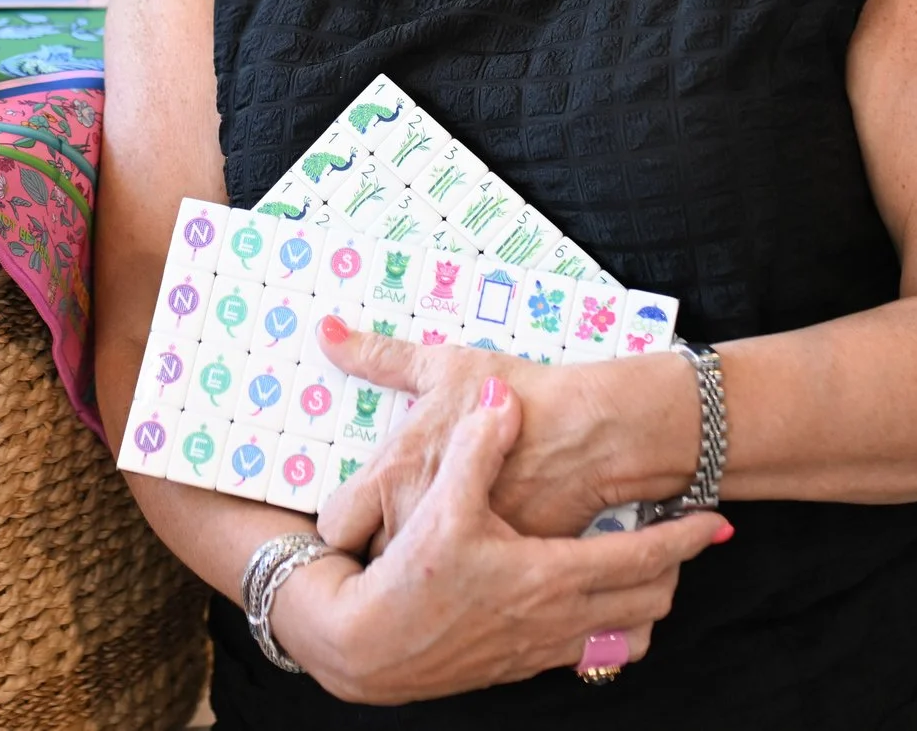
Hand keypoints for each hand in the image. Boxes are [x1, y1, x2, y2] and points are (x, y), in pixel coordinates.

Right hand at [266, 375, 728, 703]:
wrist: (370, 650)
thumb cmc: (408, 581)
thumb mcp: (442, 506)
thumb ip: (477, 449)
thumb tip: (503, 400)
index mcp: (551, 575)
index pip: (645, 557)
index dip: (687, 539)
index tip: (716, 522)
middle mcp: (559, 618)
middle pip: (649, 600)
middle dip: (673, 570)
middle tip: (679, 539)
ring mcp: (543, 648)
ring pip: (626, 636)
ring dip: (643, 605)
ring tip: (642, 573)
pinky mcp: (521, 666)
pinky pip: (590, 654)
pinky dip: (607, 630)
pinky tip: (587, 605)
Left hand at [315, 317, 698, 553]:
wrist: (589, 435)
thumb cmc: (515, 393)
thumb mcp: (441, 366)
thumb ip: (376, 356)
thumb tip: (326, 331)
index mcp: (391, 477)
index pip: (333, 527)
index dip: (343, 522)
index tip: (360, 511)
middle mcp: (413, 522)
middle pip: (368, 561)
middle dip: (380, 548)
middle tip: (402, 526)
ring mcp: (455, 554)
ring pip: (414, 581)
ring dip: (421, 563)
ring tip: (437, 541)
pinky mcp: (494, 572)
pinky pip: (464, 585)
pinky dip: (467, 573)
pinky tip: (478, 552)